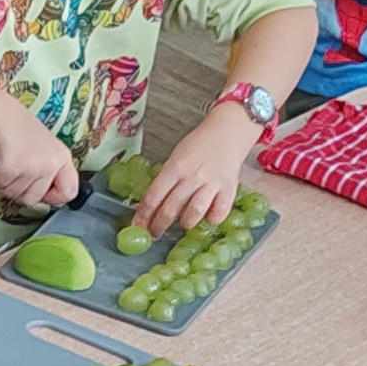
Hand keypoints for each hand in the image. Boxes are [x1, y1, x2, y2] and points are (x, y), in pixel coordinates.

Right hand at [0, 97, 80, 214]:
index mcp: (61, 157)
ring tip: (3, 160)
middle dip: (17, 189)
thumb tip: (42, 196)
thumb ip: (45, 171)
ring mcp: (32, 167)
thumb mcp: (41, 148)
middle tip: (12, 168)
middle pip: (33, 199)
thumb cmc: (14, 127)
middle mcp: (50, 163)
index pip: (69, 192)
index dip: (52, 197)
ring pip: (13, 194)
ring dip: (2, 183)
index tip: (41, 192)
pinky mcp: (11, 169)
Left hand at [135, 111, 256, 234]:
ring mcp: (211, 183)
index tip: (137, 228)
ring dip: (185, 222)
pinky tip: (208, 217)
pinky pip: (219, 212)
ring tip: (183, 223)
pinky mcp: (229, 189)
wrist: (227, 131)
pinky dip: (212, 218)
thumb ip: (163, 183)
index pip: (153, 197)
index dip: (143, 216)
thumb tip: (143, 207)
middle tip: (154, 234)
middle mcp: (191, 176)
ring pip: (194, 212)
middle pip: (170, 208)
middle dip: (158, 225)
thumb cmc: (198, 147)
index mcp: (174, 167)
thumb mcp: (175, 159)